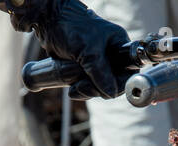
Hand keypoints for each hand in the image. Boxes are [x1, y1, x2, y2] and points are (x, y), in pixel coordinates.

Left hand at [16, 0, 130, 98]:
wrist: (49, 22)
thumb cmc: (72, 26)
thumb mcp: (89, 51)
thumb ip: (101, 73)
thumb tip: (111, 92)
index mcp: (119, 45)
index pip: (128, 71)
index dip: (119, 84)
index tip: (106, 90)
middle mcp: (111, 54)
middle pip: (112, 83)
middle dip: (97, 89)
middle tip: (82, 86)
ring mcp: (97, 62)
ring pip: (98, 87)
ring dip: (86, 90)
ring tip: (74, 87)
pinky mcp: (84, 68)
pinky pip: (87, 86)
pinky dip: (80, 89)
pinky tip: (72, 88)